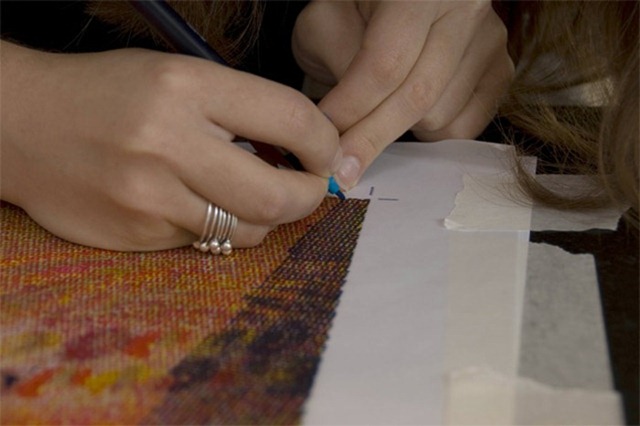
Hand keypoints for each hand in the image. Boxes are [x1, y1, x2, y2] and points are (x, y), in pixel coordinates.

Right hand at [1, 42, 340, 250]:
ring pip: (248, 230)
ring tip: (252, 195)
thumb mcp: (175, 76)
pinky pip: (206, 242)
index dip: (325, 144)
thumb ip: (240, 110)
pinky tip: (201, 206)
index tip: (326, 154)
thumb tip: (303, 150)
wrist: (21, 126)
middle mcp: (168, 141)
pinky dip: (221, 228)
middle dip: (310, 196)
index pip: (291, 119)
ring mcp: (149, 196)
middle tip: (312, 190)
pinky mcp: (136, 233)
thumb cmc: (106, 95)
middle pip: (279, 195)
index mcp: (186, 86)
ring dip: (266, 217)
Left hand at [293, 0, 513, 188]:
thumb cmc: (352, 11)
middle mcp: (465, 6)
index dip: (353, 111)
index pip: (386, 65)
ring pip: (440, 116)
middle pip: (417, 96)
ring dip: (399, 130)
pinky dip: (431, 135)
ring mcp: (489, 38)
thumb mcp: (324, 23)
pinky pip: (465, 127)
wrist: (394, 4)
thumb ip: (336, 65)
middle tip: (344, 163)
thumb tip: (344, 126)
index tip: (329, 144)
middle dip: (372, 136)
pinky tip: (410, 117)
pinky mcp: (500, 69)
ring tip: (376, 116)